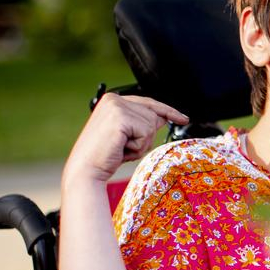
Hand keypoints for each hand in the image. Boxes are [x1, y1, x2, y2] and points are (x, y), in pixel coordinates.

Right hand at [63, 93, 188, 183]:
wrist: (86, 170)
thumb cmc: (104, 156)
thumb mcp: (127, 136)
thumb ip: (142, 122)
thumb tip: (164, 116)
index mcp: (113, 100)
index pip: (149, 103)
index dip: (168, 112)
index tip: (183, 119)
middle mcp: (114, 99)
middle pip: (154, 115)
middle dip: (145, 137)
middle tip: (123, 147)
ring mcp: (116, 106)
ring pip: (152, 124)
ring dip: (141, 143)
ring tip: (121, 148)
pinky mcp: (120, 117)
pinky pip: (146, 132)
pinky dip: (137, 146)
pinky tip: (121, 149)